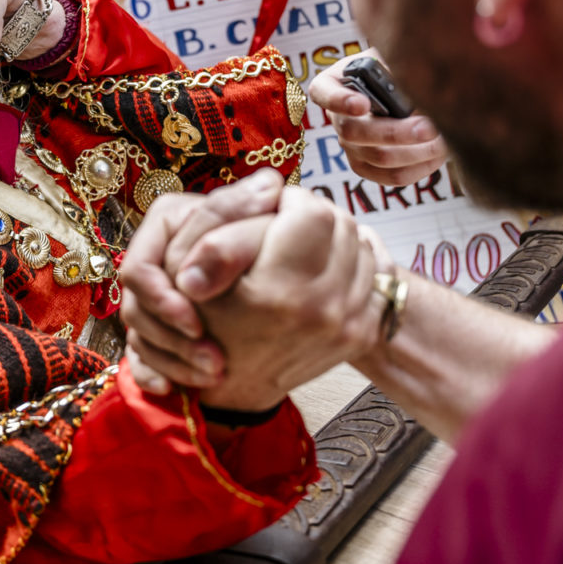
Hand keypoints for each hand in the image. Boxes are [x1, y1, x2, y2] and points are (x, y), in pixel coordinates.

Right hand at [122, 172, 392, 410]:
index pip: (311, 209)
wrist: (229, 382)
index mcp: (282, 289)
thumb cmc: (201, 318)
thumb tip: (272, 181)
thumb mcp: (187, 262)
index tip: (267, 217)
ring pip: (361, 245)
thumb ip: (224, 212)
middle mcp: (324, 309)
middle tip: (281, 235)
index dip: (288, 203)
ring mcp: (349, 324)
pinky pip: (375, 276)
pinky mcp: (361, 333)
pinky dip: (352, 264)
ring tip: (299, 254)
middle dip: (312, 219)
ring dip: (333, 240)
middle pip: (341, 223)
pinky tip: (323, 271)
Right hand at [310, 54, 446, 185]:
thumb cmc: (397, 70)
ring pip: (378, 157)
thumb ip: (397, 66)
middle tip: (430, 127)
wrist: (408, 92)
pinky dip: (419, 167)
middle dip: (396, 133)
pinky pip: (392, 176)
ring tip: (443, 140)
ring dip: (416, 151)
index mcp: (333, 84)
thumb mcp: (393, 58)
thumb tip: (416, 80)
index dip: (339, 101)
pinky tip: (438, 154)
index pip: (322, 93)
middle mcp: (337, 118)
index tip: (363, 104)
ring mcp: (350, 146)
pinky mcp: (368, 167)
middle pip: (355, 133)